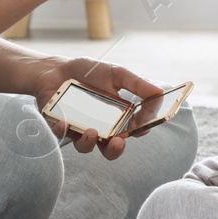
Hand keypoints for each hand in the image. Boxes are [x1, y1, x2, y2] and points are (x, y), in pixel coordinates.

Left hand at [32, 57, 163, 160]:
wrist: (56, 68)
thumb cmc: (88, 72)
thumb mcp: (116, 73)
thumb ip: (137, 84)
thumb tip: (161, 93)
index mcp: (117, 117)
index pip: (133, 130)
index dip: (140, 130)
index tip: (142, 125)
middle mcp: (100, 127)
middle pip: (110, 149)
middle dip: (115, 150)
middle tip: (118, 143)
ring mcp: (79, 129)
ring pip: (86, 146)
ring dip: (89, 143)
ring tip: (92, 132)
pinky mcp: (59, 126)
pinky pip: (61, 134)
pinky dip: (63, 130)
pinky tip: (64, 122)